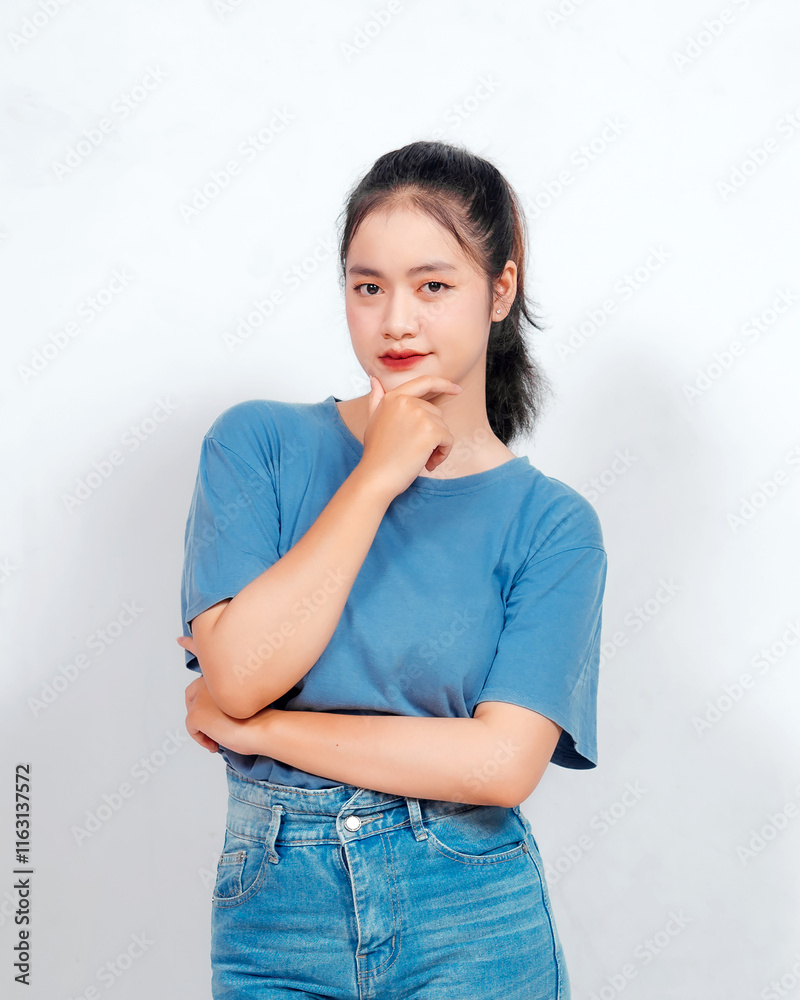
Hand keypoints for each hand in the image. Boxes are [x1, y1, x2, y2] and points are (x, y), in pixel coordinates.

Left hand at [177, 636, 253, 755]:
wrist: (264, 727)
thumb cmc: (263, 716)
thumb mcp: (249, 696)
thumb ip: (232, 691)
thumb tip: (221, 706)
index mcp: (225, 670)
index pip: (203, 651)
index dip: (190, 643)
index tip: (179, 639)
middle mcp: (210, 678)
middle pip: (192, 694)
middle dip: (197, 710)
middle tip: (213, 725)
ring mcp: (201, 695)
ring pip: (193, 714)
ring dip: (204, 727)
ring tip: (221, 735)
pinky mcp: (195, 713)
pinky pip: (192, 729)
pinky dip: (202, 739)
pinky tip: (215, 742)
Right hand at [359, 374, 461, 498]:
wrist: (376, 476)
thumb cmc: (376, 453)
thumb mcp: (373, 421)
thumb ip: (376, 399)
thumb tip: (374, 380)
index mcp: (393, 397)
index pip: (424, 382)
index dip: (443, 384)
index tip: (457, 389)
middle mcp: (406, 402)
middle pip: (436, 413)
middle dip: (432, 433)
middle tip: (417, 451)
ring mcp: (419, 415)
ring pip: (443, 428)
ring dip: (437, 446)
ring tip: (420, 459)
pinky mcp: (431, 431)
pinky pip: (448, 440)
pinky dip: (443, 454)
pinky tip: (428, 464)